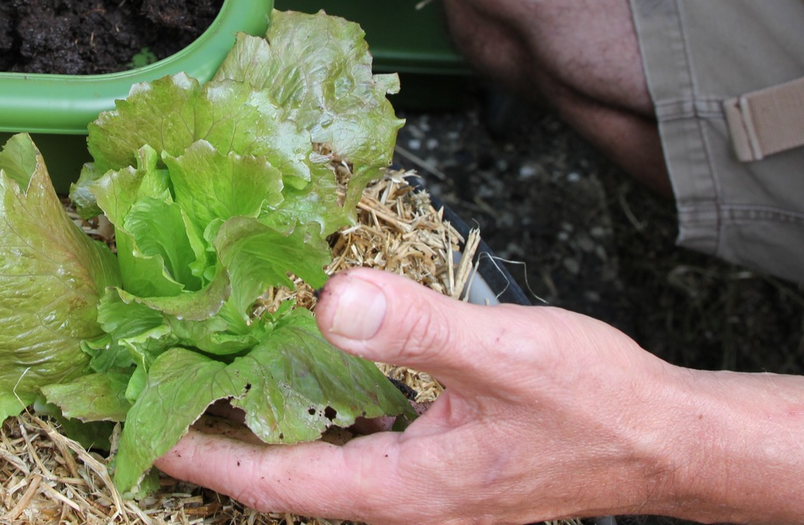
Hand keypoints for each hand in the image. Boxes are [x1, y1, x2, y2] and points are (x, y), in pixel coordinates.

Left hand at [154, 268, 689, 523]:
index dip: (200, 456)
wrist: (665, 441)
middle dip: (215, 444)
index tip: (138, 425)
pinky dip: (311, 415)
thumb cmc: (597, 406)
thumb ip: (417, 329)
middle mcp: (399, 503)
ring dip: (259, 430)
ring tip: (207, 380)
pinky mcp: (437, 469)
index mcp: (399, 490)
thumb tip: (331, 300)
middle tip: (155, 392)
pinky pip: (351, 448)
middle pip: (281, 483)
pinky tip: (299, 375)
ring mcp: (419, 492)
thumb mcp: (505, 354)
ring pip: (314, 466)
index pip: (272, 484)